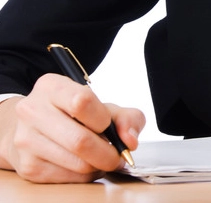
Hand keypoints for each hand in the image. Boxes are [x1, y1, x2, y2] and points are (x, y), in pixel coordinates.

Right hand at [0, 74, 144, 182]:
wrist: (32, 128)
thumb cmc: (74, 115)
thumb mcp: (103, 106)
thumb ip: (127, 118)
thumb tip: (130, 141)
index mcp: (52, 87)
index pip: (82, 102)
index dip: (103, 119)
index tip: (109, 127)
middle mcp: (32, 110)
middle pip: (80, 140)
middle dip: (108, 153)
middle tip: (117, 156)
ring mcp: (25, 139)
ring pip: (76, 163)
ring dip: (98, 165)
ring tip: (101, 158)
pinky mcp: (26, 166)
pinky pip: (68, 178)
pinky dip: (85, 175)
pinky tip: (85, 164)